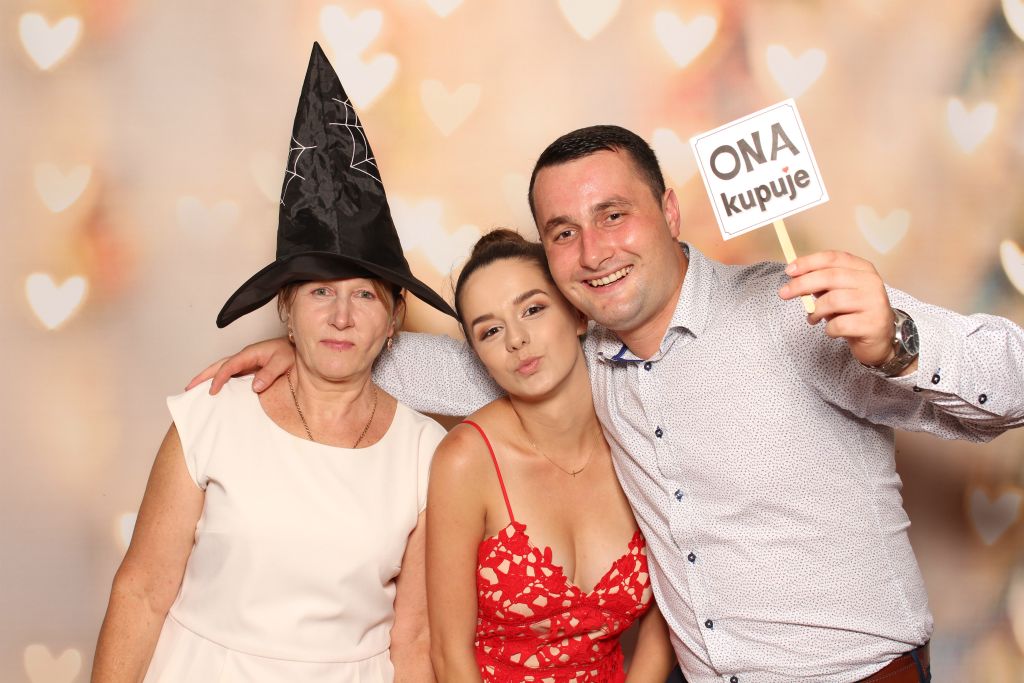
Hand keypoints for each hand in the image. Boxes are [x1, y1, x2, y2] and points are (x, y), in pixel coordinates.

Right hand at [185, 337, 295, 393]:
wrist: (299, 348)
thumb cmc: (292, 352)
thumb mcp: (283, 361)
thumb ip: (269, 373)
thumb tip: (254, 387)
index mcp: (250, 353)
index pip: (229, 366)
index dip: (219, 378)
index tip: (212, 391)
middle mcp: (245, 357)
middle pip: (219, 365)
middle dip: (203, 376)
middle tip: (188, 388)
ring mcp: (246, 362)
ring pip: (222, 368)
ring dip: (208, 377)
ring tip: (195, 389)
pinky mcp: (250, 367)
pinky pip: (231, 373)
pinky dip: (220, 379)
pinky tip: (216, 389)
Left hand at [778, 251, 895, 366]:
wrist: (880, 338)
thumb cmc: (855, 312)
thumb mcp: (840, 292)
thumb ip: (822, 283)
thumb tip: (795, 276)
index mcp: (863, 269)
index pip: (833, 258)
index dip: (808, 262)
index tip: (789, 270)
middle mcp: (871, 282)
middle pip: (830, 277)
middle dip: (802, 284)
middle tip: (784, 293)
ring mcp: (874, 303)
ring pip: (833, 301)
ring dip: (816, 311)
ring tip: (813, 318)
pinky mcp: (872, 324)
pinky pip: (839, 324)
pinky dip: (829, 329)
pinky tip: (832, 330)